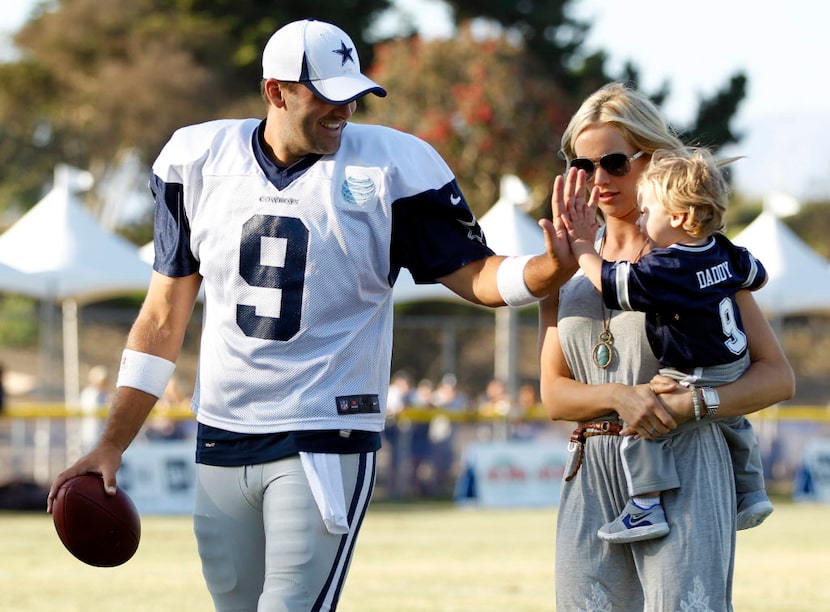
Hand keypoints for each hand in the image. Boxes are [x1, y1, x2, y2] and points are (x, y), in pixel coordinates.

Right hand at [46, 443, 122, 512]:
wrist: (112, 445)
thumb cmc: (111, 455)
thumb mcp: (111, 467)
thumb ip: (111, 480)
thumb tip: (111, 494)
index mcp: (78, 467)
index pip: (61, 478)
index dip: (54, 489)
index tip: (51, 501)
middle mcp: (76, 469)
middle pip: (59, 483)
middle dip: (53, 496)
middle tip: (51, 511)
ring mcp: (80, 471)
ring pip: (65, 484)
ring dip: (60, 495)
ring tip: (59, 510)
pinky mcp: (85, 473)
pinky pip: (74, 484)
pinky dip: (71, 492)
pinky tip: (76, 502)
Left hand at [538, 167, 590, 282]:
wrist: (565, 265)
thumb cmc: (557, 257)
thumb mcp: (552, 246)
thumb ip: (548, 233)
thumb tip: (541, 221)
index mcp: (559, 221)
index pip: (558, 202)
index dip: (558, 189)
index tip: (560, 177)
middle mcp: (567, 218)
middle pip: (569, 196)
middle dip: (572, 182)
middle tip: (576, 168)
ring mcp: (575, 220)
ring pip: (579, 199)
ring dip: (581, 186)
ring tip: (585, 173)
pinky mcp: (583, 224)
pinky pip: (589, 209)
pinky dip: (593, 199)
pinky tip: (597, 191)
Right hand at [616, 382, 678, 438]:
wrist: (618, 396)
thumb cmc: (636, 391)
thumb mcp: (649, 387)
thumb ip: (663, 387)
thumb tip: (675, 387)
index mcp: (653, 404)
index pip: (667, 420)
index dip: (673, 424)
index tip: (674, 424)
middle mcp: (647, 413)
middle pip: (662, 428)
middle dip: (667, 430)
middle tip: (668, 428)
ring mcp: (639, 420)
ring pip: (654, 433)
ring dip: (659, 433)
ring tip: (660, 430)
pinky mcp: (634, 425)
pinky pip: (645, 435)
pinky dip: (650, 436)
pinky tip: (652, 432)